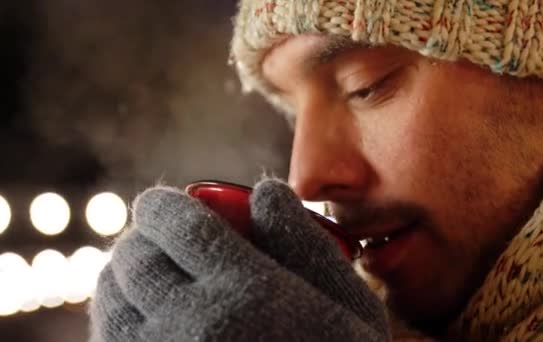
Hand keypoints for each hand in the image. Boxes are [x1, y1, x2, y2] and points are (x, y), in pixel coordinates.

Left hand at [89, 179, 389, 340]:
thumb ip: (304, 241)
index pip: (181, 225)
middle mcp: (194, 328)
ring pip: (112, 301)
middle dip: (139, 236)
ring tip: (142, 269)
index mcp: (248, 294)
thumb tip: (265, 188)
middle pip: (139, 260)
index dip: (160, 206)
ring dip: (120, 275)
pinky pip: (111, 341)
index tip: (158, 202)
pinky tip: (136, 313)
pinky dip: (114, 316)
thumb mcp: (348, 304)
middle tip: (151, 234)